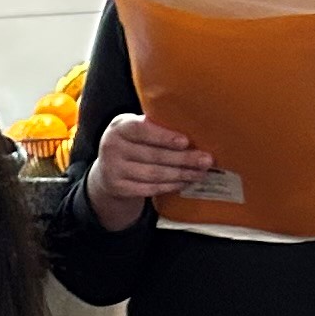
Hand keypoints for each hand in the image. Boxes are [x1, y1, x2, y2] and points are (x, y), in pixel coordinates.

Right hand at [87, 111, 214, 226]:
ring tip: (200, 173)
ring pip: (153, 174)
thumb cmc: (133, 144)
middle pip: (153, 155)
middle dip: (183, 158)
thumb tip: (196, 129)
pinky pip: (149, 188)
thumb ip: (156, 126)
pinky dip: (170, 186)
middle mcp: (112, 147)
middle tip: (206, 160)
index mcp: (120, 127)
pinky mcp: (118, 188)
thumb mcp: (137, 130)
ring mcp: (112, 169)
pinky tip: (184, 182)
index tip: (186, 142)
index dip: (164, 137)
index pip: (141, 130)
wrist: (108, 170)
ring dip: (181, 174)